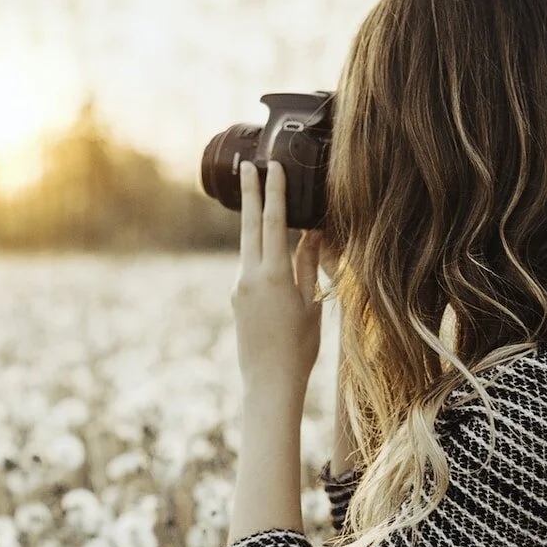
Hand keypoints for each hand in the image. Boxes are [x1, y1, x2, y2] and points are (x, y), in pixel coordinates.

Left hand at [231, 159, 323, 407]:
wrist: (268, 382)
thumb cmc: (299, 347)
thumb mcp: (311, 303)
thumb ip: (307, 265)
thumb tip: (310, 233)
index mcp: (273, 274)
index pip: (272, 222)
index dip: (274, 191)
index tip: (272, 165)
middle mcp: (249, 276)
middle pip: (249, 224)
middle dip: (249, 192)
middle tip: (246, 164)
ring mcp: (238, 286)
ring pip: (247, 245)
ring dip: (253, 219)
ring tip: (257, 193)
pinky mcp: (235, 297)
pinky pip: (249, 265)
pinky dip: (258, 250)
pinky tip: (269, 248)